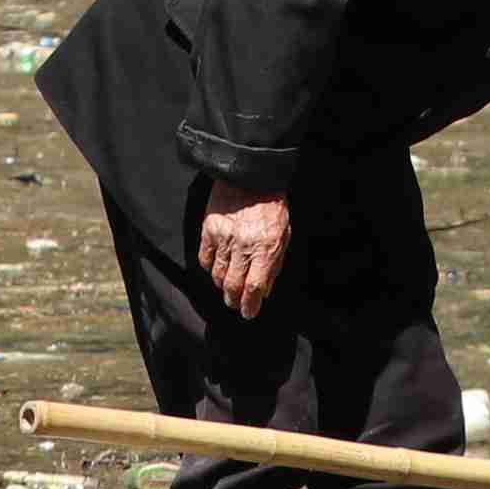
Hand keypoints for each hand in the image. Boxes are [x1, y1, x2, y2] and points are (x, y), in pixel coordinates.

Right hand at [193, 183, 293, 310]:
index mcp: (266, 248)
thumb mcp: (284, 235)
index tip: (249, 313)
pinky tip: (216, 268)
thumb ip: (275, 264)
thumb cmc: (272, 206)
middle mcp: (244, 246)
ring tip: (227, 288)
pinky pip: (205, 258)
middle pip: (233, 286)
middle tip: (235, 304)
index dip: (250, 306)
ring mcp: (224, 238)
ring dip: (222, 286)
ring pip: (218, 275)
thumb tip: (265, 290)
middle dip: (234, 301)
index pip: (254, 288)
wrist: (251, 175)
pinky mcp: (209, 229)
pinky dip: (210, 267)